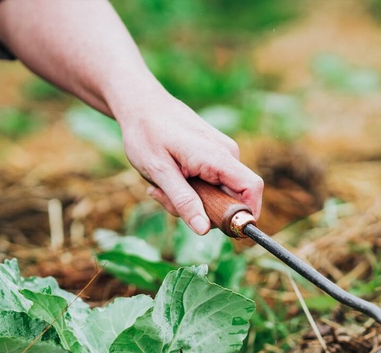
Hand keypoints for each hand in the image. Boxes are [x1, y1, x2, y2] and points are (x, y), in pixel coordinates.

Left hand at [0, 0, 263, 236]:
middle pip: (230, 198)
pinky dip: (183, 188)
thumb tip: (202, 231)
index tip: (226, 230)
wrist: (127, 94)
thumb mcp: (154, 170)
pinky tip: (158, 174)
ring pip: (214, 192)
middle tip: (165, 200)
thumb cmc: (140, 130)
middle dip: (201, 210)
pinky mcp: (206, 151)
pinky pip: (204, 183)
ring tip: (155, 183)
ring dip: (187, 199)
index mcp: (215, 155)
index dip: (248, 215)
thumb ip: (181, 201)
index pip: (253, 190)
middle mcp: (222, 152)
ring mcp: (215, 151)